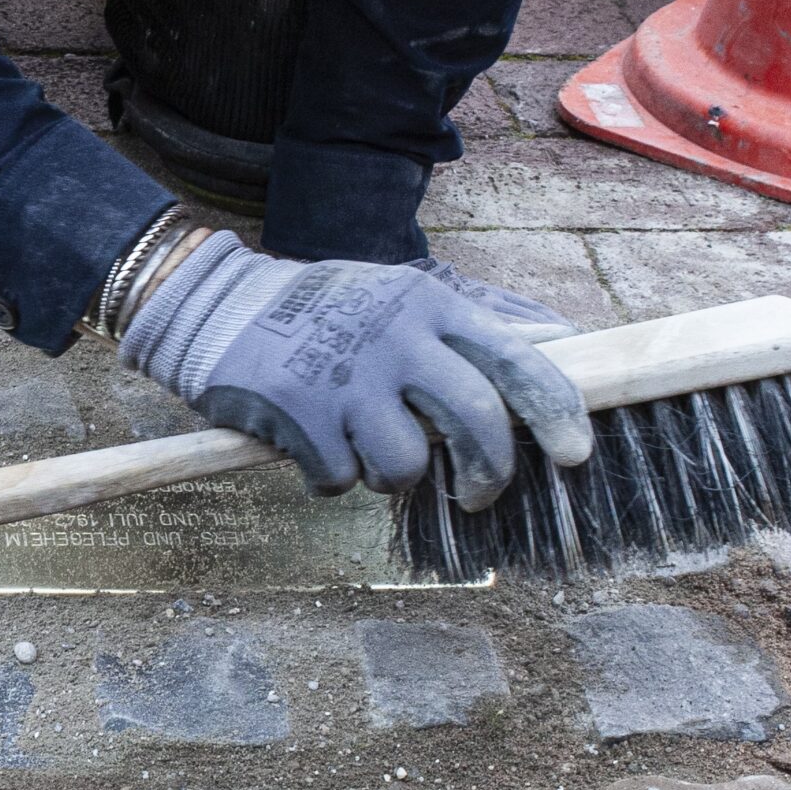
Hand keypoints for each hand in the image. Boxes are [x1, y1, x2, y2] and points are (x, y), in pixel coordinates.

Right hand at [121, 233, 592, 508]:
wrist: (214, 306)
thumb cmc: (322, 311)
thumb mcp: (398, 296)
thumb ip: (465, 329)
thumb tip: (560, 349)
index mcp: (428, 304)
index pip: (517, 360)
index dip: (557, 413)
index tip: (576, 454)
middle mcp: (396, 337)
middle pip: (478, 423)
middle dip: (489, 474)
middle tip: (478, 493)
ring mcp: (347, 376)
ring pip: (410, 465)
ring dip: (391, 476)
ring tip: (364, 450)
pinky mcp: (301, 414)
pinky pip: (342, 478)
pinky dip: (331, 474)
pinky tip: (311, 440)